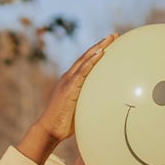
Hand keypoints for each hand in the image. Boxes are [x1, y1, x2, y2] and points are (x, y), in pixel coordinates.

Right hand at [16, 34, 117, 164]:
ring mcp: (68, 81)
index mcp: (72, 82)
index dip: (97, 53)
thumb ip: (89, 104)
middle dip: (100, 45)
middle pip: (86, 57)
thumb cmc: (64, 124)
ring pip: (84, 60)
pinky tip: (100, 54)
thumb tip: (105, 108)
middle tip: (114, 35)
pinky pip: (82, 72)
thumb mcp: (80, 110)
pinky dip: (91, 61)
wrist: (50, 129)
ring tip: (110, 39)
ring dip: (98, 48)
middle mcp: (69, 78)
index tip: (110, 44)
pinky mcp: (69, 88)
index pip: (86, 63)